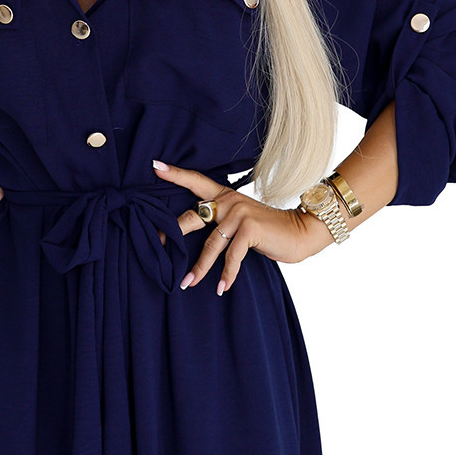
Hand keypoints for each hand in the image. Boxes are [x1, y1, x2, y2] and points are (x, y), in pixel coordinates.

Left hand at [152, 159, 331, 292]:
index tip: (154, 166)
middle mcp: (229, 201)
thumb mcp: (242, 221)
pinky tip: (222, 287)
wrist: (301, 232)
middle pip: (191, 217)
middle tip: (158, 249)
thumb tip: (196, 239)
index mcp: (225, 196)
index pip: (195, 182)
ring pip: (210, 245)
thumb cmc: (269, 231)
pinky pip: (231, 256)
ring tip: (187, 283)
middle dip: (172, 234)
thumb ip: (222, 223)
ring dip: (199, 268)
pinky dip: (226, 274)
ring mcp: (239, 213)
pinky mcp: (249, 228)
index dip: (175, 175)